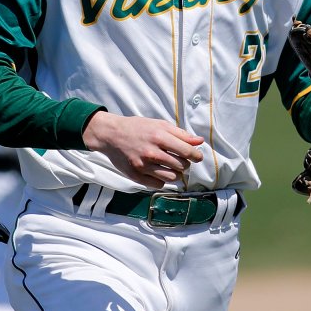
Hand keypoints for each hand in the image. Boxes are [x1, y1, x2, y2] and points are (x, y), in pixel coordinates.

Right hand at [82, 112, 203, 188]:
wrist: (111, 135)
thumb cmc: (137, 128)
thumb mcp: (159, 125)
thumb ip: (180, 134)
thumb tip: (199, 141)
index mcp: (159, 137)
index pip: (186, 151)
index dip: (196, 156)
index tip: (198, 157)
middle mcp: (151, 152)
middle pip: (181, 166)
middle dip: (185, 164)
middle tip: (180, 159)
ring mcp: (143, 165)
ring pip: (171, 178)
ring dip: (175, 173)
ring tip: (171, 167)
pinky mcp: (136, 175)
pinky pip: (158, 185)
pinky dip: (162, 180)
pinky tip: (158, 172)